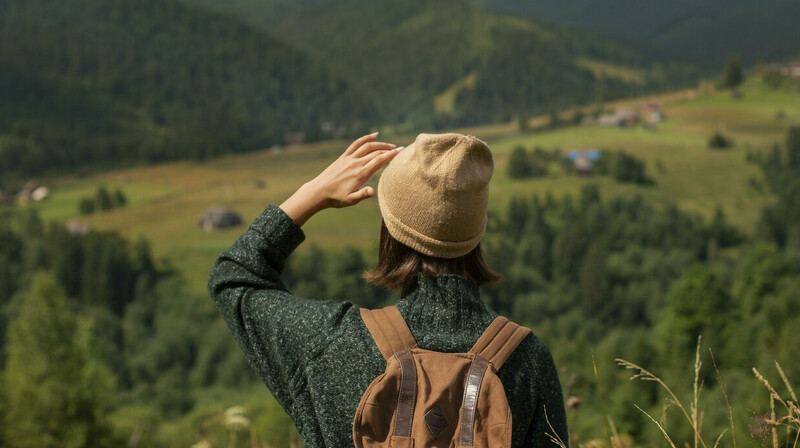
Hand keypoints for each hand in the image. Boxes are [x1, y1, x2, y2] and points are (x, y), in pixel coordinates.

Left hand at [280, 133, 403, 225]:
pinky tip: (374, 135)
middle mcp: (356, 163)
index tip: (401, 151)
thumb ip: (363, 194)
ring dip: (380, 143)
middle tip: (400, 149)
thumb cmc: (336, 198)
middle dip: (389, 149)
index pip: (379, 161)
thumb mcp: (350, 200)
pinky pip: (356, 144)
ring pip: (367, 146)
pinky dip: (365, 138)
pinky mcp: (344, 157)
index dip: (391, 155)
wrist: (319, 191)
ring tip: (390, 145)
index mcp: (360, 174)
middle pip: (375, 152)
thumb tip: (373, 191)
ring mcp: (349, 158)